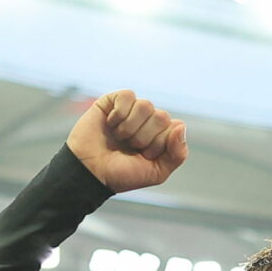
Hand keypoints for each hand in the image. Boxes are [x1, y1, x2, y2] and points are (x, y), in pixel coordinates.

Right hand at [66, 90, 186, 193]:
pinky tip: (110, 124)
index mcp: (160, 136)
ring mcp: (131, 111)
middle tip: (129, 147)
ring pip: (146, 106)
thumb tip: (181, 125)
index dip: (159, 144)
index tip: (144, 156)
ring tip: (118, 137)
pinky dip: (118, 114)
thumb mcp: (156, 173)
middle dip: (144, 137)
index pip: (174, 127)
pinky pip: (128, 96)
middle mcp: (148, 121)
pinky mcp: (113, 101)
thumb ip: (177, 154)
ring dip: (130, 128)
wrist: (90, 172)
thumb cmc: (121, 175)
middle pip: (162, 116)